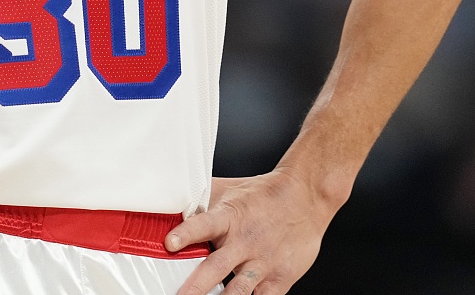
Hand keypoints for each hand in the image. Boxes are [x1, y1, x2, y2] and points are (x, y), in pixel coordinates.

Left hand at [166, 169, 338, 294]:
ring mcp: (262, 261)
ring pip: (237, 291)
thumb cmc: (264, 194)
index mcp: (229, 217)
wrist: (306, 196)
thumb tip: (169, 201)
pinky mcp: (279, 277)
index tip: (169, 243)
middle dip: (195, 288)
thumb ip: (201, 200)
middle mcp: (244, 241)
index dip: (186, 233)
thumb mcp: (230, 189)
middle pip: (216, 268)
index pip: (204, 223)